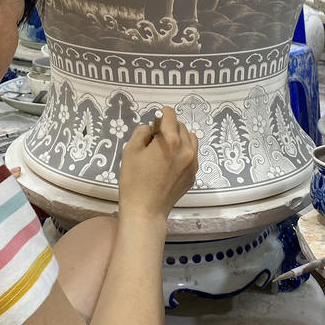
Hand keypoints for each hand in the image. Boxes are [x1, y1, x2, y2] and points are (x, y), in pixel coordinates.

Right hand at [117, 106, 198, 221]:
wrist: (146, 210)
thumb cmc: (134, 180)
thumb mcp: (131, 150)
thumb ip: (142, 132)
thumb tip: (152, 129)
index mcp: (171, 140)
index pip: (170, 115)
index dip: (161, 114)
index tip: (155, 121)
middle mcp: (187, 149)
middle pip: (181, 126)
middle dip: (169, 127)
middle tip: (155, 140)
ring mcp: (193, 163)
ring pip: (191, 140)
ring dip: (180, 138)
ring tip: (166, 149)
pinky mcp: (193, 175)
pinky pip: (191, 156)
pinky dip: (183, 153)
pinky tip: (169, 164)